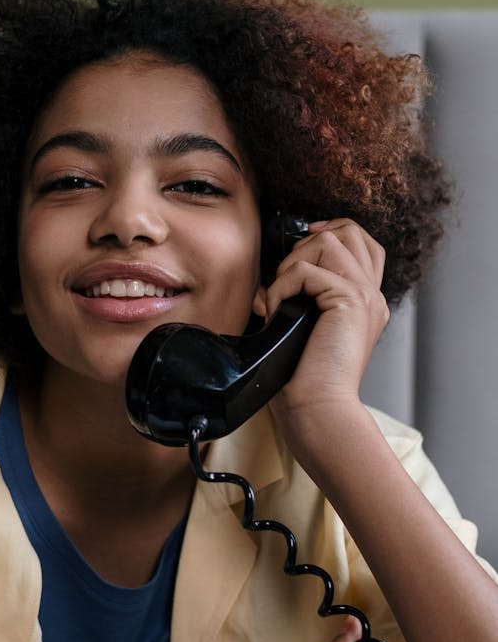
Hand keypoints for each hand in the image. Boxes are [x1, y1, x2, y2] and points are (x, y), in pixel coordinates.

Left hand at [255, 218, 388, 426]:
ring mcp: (365, 296)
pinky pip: (307, 269)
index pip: (361, 243)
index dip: (329, 234)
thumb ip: (300, 302)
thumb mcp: (303, 332)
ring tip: (280, 299)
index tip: (296, 254)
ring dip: (292, 265)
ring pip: (327, 242)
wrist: (318, 410)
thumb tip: (269, 283)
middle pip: (349, 231)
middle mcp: (371, 296)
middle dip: (307, 245)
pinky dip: (282, 286)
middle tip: (285, 281)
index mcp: (365, 303)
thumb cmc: (304, 383)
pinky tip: (275, 312)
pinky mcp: (349, 300)